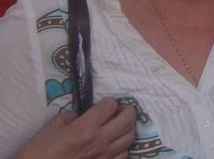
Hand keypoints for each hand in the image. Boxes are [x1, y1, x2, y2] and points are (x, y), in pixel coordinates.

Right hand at [17, 98, 136, 158]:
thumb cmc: (41, 150)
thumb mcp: (53, 127)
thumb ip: (72, 116)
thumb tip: (83, 115)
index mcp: (86, 127)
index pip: (110, 106)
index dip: (109, 102)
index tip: (105, 103)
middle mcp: (99, 140)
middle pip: (127, 120)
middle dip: (127, 110)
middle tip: (121, 109)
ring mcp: (104, 155)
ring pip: (130, 137)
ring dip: (128, 128)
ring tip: (120, 126)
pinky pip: (124, 155)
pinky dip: (123, 147)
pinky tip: (115, 145)